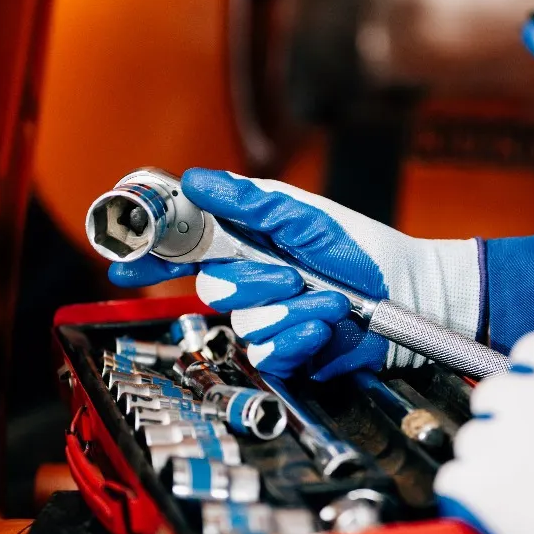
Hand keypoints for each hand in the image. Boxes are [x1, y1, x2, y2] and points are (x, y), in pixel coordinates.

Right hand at [108, 169, 482, 379]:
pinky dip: (301, 336)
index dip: (151, 254)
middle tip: (291, 272)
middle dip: (254, 281)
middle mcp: (251, 281)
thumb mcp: (305, 215)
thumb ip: (248, 200)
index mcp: (247, 243)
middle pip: (211, 289)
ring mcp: (268, 319)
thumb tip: (194, 180)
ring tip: (329, 299)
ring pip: (245, 323)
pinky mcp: (288, 353)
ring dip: (293, 309)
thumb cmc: (363, 250)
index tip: (123, 260)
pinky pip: (269, 352)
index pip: (185, 248)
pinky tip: (324, 326)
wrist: (409, 295)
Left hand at [435, 317, 533, 533]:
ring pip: (472, 437)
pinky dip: (469, 496)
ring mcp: (502, 440)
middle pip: (494, 392)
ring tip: (517, 490)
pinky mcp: (484, 488)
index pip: (533, 349)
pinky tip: (492, 512)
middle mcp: (531, 395)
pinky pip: (454, 480)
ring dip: (488, 459)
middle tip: (531, 451)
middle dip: (506, 417)